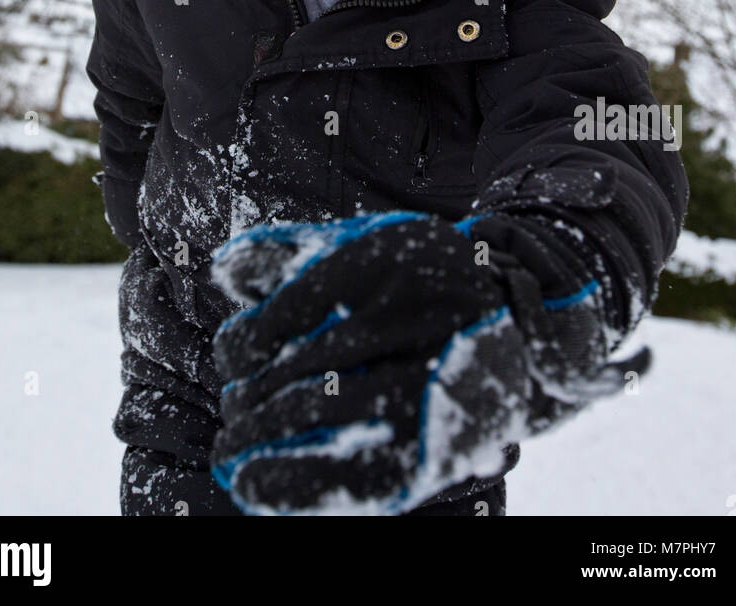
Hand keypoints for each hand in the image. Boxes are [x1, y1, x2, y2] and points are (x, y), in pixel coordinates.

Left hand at [208, 211, 649, 515]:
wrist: (513, 309)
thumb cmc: (409, 280)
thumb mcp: (357, 248)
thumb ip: (288, 253)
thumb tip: (223, 269)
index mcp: (388, 260)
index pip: (289, 314)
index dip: (244, 344)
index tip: (234, 358)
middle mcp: (417, 313)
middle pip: (305, 369)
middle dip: (252, 399)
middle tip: (231, 416)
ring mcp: (437, 378)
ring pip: (328, 417)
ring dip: (264, 440)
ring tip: (233, 451)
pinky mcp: (446, 440)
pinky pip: (358, 474)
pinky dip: (296, 484)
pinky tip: (255, 486)